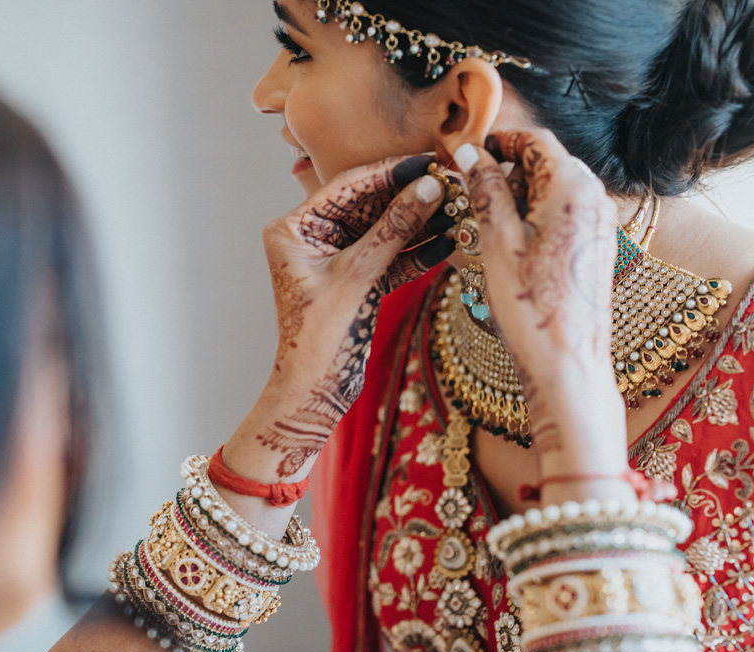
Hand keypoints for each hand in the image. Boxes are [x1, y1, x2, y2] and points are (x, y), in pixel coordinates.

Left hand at [228, 155, 453, 482]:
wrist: (316, 390)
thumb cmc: (318, 337)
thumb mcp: (357, 276)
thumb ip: (393, 230)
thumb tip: (427, 188)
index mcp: (295, 228)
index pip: (348, 186)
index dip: (390, 172)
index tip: (429, 160)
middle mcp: (313, 237)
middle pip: (370, 204)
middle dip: (411, 197)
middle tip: (451, 183)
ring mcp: (336, 258)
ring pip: (385, 229)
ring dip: (420, 222)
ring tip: (458, 209)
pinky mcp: (358, 278)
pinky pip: (391, 255)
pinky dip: (417, 251)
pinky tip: (448, 241)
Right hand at [455, 131, 630, 485]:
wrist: (568, 361)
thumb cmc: (530, 305)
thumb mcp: (496, 241)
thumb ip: (486, 189)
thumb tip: (471, 153)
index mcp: (571, 188)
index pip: (535, 140)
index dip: (500, 141)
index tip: (470, 154)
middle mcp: (594, 198)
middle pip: (548, 161)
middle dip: (509, 169)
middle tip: (471, 192)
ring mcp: (599, 222)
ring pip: (555, 187)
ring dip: (521, 194)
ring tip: (486, 222)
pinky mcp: (596, 245)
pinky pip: (565, 212)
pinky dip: (536, 215)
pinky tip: (512, 244)